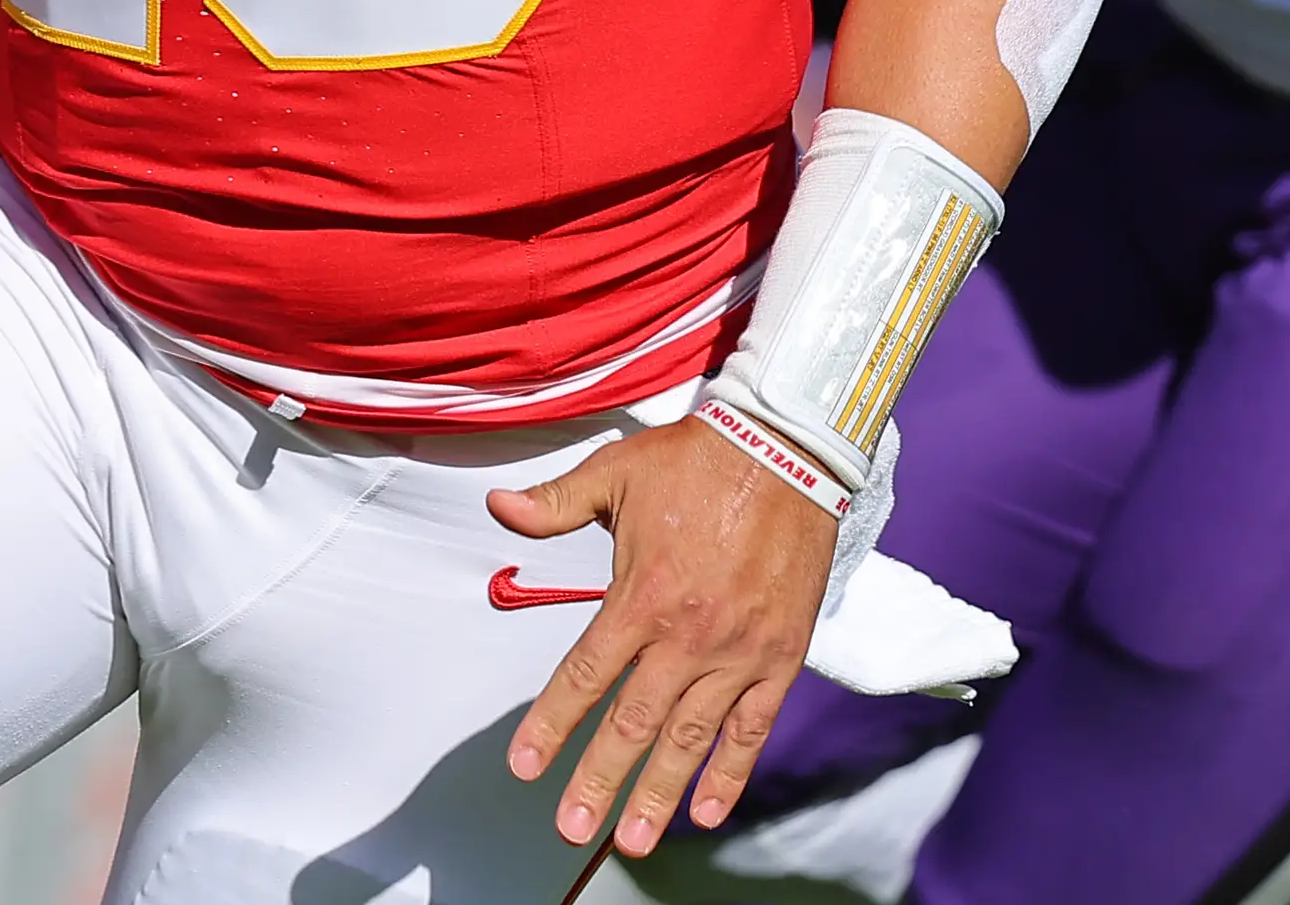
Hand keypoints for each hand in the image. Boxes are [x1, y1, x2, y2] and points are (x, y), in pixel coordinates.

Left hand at [489, 412, 838, 857]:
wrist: (791, 451)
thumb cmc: (702, 460)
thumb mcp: (617, 471)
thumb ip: (556, 502)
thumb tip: (498, 507)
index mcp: (642, 596)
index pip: (585, 675)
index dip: (551, 725)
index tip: (525, 766)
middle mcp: (688, 636)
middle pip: (633, 725)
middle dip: (599, 780)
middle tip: (573, 826)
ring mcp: (738, 652)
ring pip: (690, 739)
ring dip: (660, 794)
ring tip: (635, 839)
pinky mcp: (780, 656)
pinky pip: (752, 728)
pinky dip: (730, 773)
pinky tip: (707, 809)